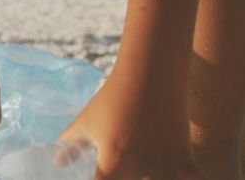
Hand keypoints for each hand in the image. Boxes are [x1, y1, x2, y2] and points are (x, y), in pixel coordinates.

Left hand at [59, 74, 205, 179]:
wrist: (150, 74)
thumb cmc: (113, 98)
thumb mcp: (87, 121)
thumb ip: (72, 146)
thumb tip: (58, 162)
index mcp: (112, 162)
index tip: (98, 177)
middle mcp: (139, 169)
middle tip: (122, 171)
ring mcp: (165, 166)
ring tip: (144, 174)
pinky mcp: (187, 161)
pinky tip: (177, 176)